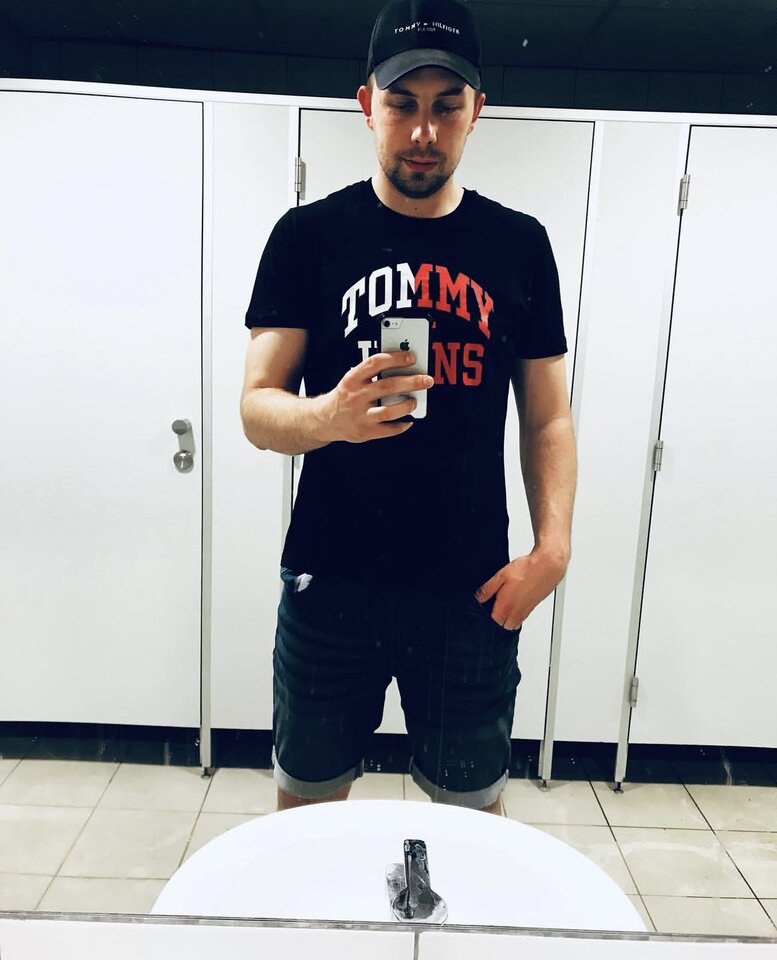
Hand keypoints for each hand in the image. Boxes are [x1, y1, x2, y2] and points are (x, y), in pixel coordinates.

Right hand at [316, 351, 433, 442]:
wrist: (325, 419)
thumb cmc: (344, 397)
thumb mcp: (352, 380)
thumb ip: (372, 374)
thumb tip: (401, 368)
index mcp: (352, 379)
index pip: (376, 363)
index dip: (396, 359)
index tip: (411, 358)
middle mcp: (356, 396)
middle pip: (388, 386)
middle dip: (411, 382)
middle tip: (426, 380)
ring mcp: (361, 415)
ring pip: (389, 411)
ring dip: (406, 406)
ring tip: (414, 402)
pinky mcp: (365, 431)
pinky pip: (388, 430)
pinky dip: (401, 426)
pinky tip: (408, 421)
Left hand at [475, 549, 569, 630]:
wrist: (547, 567)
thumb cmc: (527, 569)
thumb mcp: (501, 575)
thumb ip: (488, 589)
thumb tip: (478, 598)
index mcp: (507, 605)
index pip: (494, 622)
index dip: (487, 618)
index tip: (485, 611)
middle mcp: (517, 612)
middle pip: (503, 626)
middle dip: (498, 621)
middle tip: (494, 609)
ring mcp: (526, 611)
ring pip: (513, 624)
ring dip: (507, 619)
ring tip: (504, 606)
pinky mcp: (533, 607)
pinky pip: (522, 618)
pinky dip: (516, 615)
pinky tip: (515, 602)